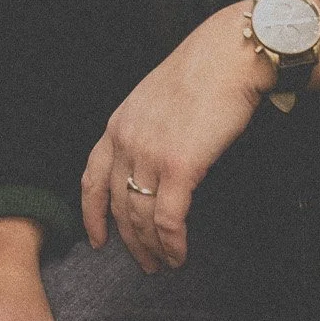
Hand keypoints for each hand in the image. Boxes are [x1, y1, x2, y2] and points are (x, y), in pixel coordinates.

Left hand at [81, 0, 273, 272]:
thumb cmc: (203, 71)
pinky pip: (169, 219)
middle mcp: (126, 142)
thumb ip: (147, 129)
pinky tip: (179, 254)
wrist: (228, 56)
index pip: (91, 180)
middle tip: (143, 263)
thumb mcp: (156, 98)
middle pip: (118, 206)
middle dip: (129, 241)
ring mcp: (149, 155)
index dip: (92, 215)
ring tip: (163, 264)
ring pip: (141, 217)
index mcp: (117, 125)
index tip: (97, 239)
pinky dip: (172, 243)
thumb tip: (155, 161)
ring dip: (152, 248)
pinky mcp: (179, 167)